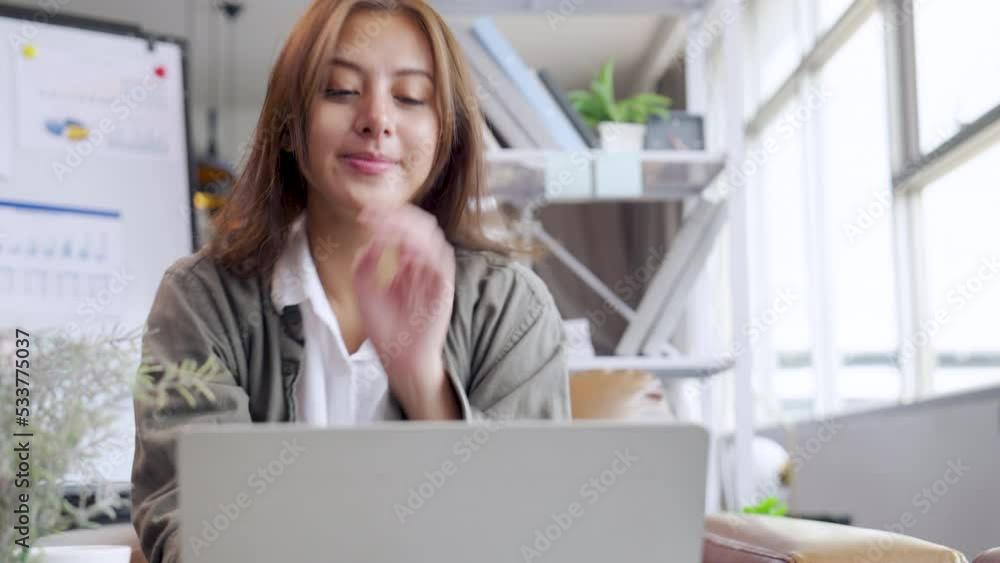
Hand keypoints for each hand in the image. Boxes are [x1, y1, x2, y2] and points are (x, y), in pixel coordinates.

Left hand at [353, 204, 458, 419]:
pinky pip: (442, 262)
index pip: (403, 231)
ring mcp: (435, 277)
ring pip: (433, 238)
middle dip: (398, 216)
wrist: (400, 360)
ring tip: (387, 227)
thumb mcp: (365, 293)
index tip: (364, 214)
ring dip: (411, 228)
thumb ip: (365, 266)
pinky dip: (425, 251)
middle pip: (421, 227)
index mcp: (407, 266)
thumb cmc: (386, 331)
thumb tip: (370, 240)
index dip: (386, 218)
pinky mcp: (443, 290)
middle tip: (375, 215)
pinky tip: (404, 249)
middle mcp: (423, 267)